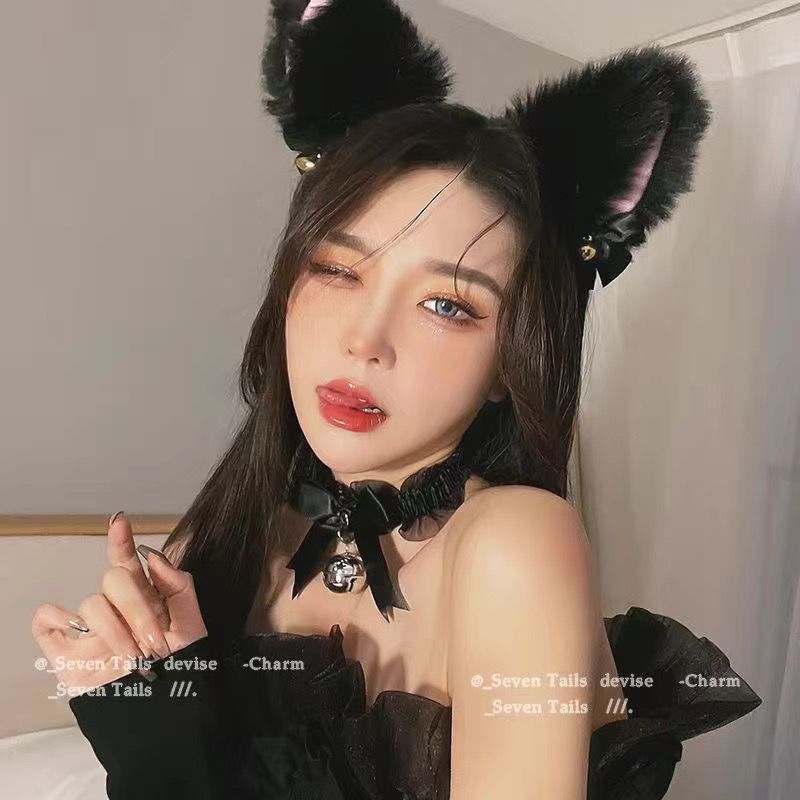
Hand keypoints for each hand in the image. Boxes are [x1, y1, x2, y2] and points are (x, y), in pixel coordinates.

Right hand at [32, 512, 207, 694]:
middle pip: (113, 578)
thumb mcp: (193, 627)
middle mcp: (116, 610)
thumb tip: (151, 555)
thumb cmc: (184, 672)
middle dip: (137, 607)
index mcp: (146, 599)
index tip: (119, 519)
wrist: (166, 719)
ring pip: (90, 603)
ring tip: (136, 659)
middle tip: (155, 642)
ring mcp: (90, 631)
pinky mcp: (67, 654)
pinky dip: (56, 620)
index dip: (121, 540)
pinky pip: (46, 622)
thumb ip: (179, 586)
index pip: (129, 562)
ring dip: (115, 629)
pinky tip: (79, 634)